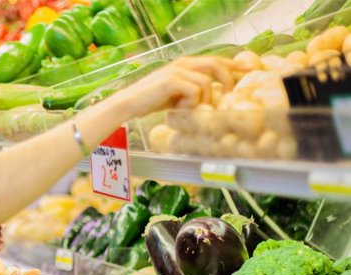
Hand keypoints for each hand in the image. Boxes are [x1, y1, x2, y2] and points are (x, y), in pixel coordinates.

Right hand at [113, 56, 238, 118]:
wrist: (130, 103)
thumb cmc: (152, 101)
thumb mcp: (177, 94)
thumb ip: (193, 91)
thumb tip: (212, 100)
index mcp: (186, 64)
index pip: (216, 60)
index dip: (235, 65)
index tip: (249, 70)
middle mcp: (184, 63)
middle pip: (217, 64)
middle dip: (228, 80)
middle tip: (228, 98)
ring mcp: (178, 70)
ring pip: (207, 82)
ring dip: (204, 99)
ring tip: (190, 109)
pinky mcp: (172, 80)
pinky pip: (195, 91)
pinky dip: (192, 103)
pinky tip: (180, 108)